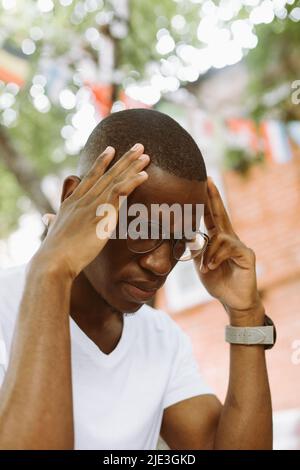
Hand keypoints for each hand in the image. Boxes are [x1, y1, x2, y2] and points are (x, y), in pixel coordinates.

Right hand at [35, 144, 149, 278]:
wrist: (54, 261)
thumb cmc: (53, 251)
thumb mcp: (53, 231)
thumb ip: (52, 222)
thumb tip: (46, 218)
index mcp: (71, 202)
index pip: (90, 177)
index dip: (101, 163)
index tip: (111, 150)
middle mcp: (82, 199)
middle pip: (107, 174)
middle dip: (124, 159)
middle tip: (138, 146)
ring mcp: (92, 204)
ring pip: (115, 179)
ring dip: (131, 166)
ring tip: (145, 153)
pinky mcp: (102, 213)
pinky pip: (120, 192)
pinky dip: (132, 182)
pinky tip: (144, 175)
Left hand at [194, 177, 263, 322]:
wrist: (233, 301)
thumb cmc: (218, 281)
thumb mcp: (201, 262)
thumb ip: (195, 248)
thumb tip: (183, 235)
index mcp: (218, 238)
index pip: (211, 215)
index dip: (207, 200)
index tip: (203, 182)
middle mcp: (230, 237)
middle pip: (220, 214)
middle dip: (214, 196)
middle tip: (208, 179)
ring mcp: (239, 245)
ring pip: (219, 236)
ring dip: (209, 252)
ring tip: (206, 267)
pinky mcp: (246, 254)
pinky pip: (227, 248)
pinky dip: (216, 257)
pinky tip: (211, 267)